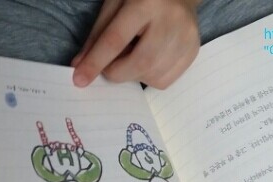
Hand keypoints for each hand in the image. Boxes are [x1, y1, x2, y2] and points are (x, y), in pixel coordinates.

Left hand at [71, 0, 200, 88]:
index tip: (80, 80)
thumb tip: (81, 65)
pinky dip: (149, 78)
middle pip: (140, 63)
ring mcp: (186, 38)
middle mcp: (171, 21)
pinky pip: (166, 81)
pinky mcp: (193, 52)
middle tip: (109, 69)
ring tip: (133, 56)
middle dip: (117, 73)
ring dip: (134, 75)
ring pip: (152, 76)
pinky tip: (149, 61)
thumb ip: (97, 35)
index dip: (96, 62)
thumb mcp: (115, 5)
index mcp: (146, 2)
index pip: (116, 39)